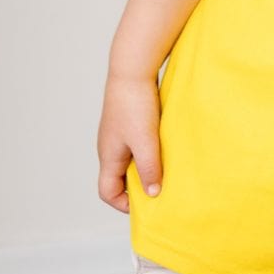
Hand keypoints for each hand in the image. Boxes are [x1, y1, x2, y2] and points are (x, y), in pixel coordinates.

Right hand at [97, 71, 162, 212]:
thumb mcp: (144, 141)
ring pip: (130, 162)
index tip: (147, 203)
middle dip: (138, 187)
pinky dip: (149, 152)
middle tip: (161, 188)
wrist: (133, 69)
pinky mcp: (129, 123)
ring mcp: (119, 135)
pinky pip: (137, 146)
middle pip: (119, 179)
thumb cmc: (134, 105)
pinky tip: (166, 147)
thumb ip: (148, 169)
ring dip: (146, 168)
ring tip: (166, 168)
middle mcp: (110, 148)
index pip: (107, 191)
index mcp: (108, 156)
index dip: (124, 204)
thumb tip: (152, 194)